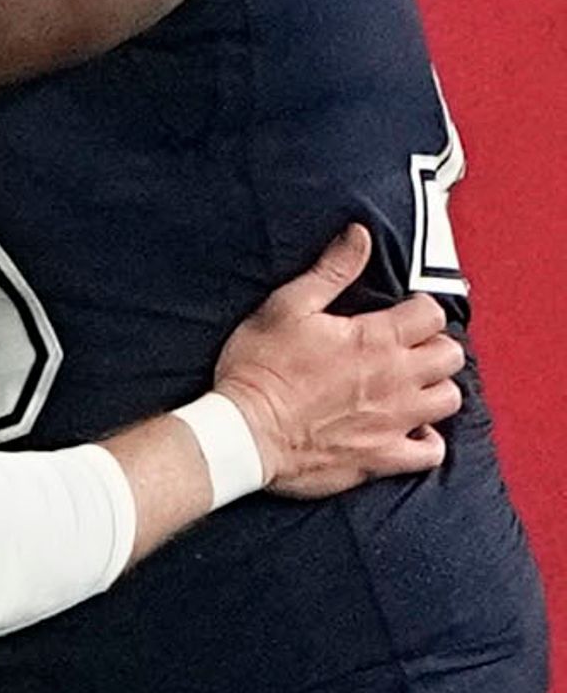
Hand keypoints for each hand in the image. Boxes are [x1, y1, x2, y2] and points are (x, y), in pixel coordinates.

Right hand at [212, 224, 467, 498]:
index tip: (401, 313)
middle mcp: (397, 379)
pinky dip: (426, 440)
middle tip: (407, 349)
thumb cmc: (259, 369)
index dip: (418, 308)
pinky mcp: (383, 455)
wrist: (243, 433)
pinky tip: (408, 429)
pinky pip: (431, 452)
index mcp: (376, 339)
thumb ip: (331, 271)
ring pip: (448, 399)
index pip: (432, 313)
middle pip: (450, 355)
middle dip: (433, 346)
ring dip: (434, 389)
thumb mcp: (286, 307)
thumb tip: (359, 236)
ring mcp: (395, 420)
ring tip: (410, 386)